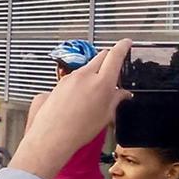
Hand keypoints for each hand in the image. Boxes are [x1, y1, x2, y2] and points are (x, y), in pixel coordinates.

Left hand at [10, 40, 131, 178]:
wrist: (52, 135)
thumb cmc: (80, 129)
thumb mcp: (105, 115)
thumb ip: (116, 99)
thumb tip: (124, 93)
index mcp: (101, 82)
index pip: (114, 56)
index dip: (122, 47)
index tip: (126, 42)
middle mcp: (85, 75)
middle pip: (100, 57)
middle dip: (109, 58)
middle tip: (115, 68)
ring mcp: (70, 78)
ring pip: (87, 67)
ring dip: (95, 71)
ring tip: (99, 88)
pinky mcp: (59, 83)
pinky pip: (75, 76)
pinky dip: (83, 79)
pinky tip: (83, 95)